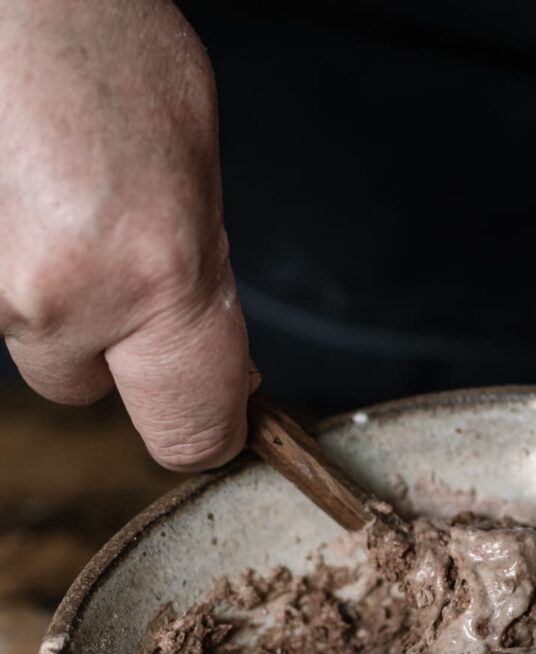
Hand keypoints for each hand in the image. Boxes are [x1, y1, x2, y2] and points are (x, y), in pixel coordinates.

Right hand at [0, 0, 255, 468]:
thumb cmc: (103, 47)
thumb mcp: (197, 178)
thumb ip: (204, 292)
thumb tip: (222, 376)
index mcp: (153, 278)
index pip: (188, 432)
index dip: (205, 433)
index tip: (217, 420)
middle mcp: (54, 298)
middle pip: (81, 388)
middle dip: (104, 345)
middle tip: (113, 259)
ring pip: (26, 341)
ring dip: (46, 298)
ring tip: (57, 204)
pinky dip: (6, 262)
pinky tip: (19, 199)